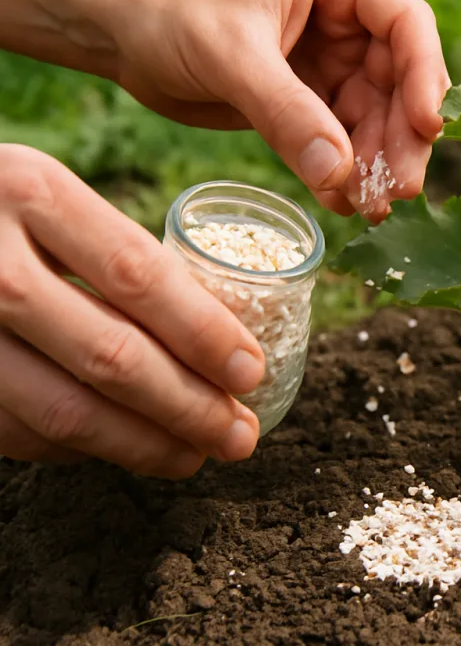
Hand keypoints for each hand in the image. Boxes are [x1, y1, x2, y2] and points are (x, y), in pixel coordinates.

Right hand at [0, 144, 265, 477]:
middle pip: (110, 356)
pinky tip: (123, 445)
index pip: (139, 274)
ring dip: (142, 445)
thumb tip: (223, 333)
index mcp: (30, 192)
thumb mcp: (48, 197)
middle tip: (240, 435)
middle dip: (189, 407)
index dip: (204, 332)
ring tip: (196, 453)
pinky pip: (18, 431)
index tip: (252, 371)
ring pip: (63, 411)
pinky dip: (81, 449)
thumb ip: (116, 251)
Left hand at [101, 0, 450, 221]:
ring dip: (377, 164)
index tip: (427, 127)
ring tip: (372, 207)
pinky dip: (343, 174)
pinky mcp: (307, 101)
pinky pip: (340, 142)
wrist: (114, 28)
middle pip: (400, 82)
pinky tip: (343, 204)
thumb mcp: (230, 56)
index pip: (407, 24)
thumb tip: (341, 175)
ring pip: (376, 119)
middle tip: (399, 189)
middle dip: (401, 137)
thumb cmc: (167, 12)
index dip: (425, 75)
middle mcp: (345, 20)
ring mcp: (330, 63)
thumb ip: (287, 114)